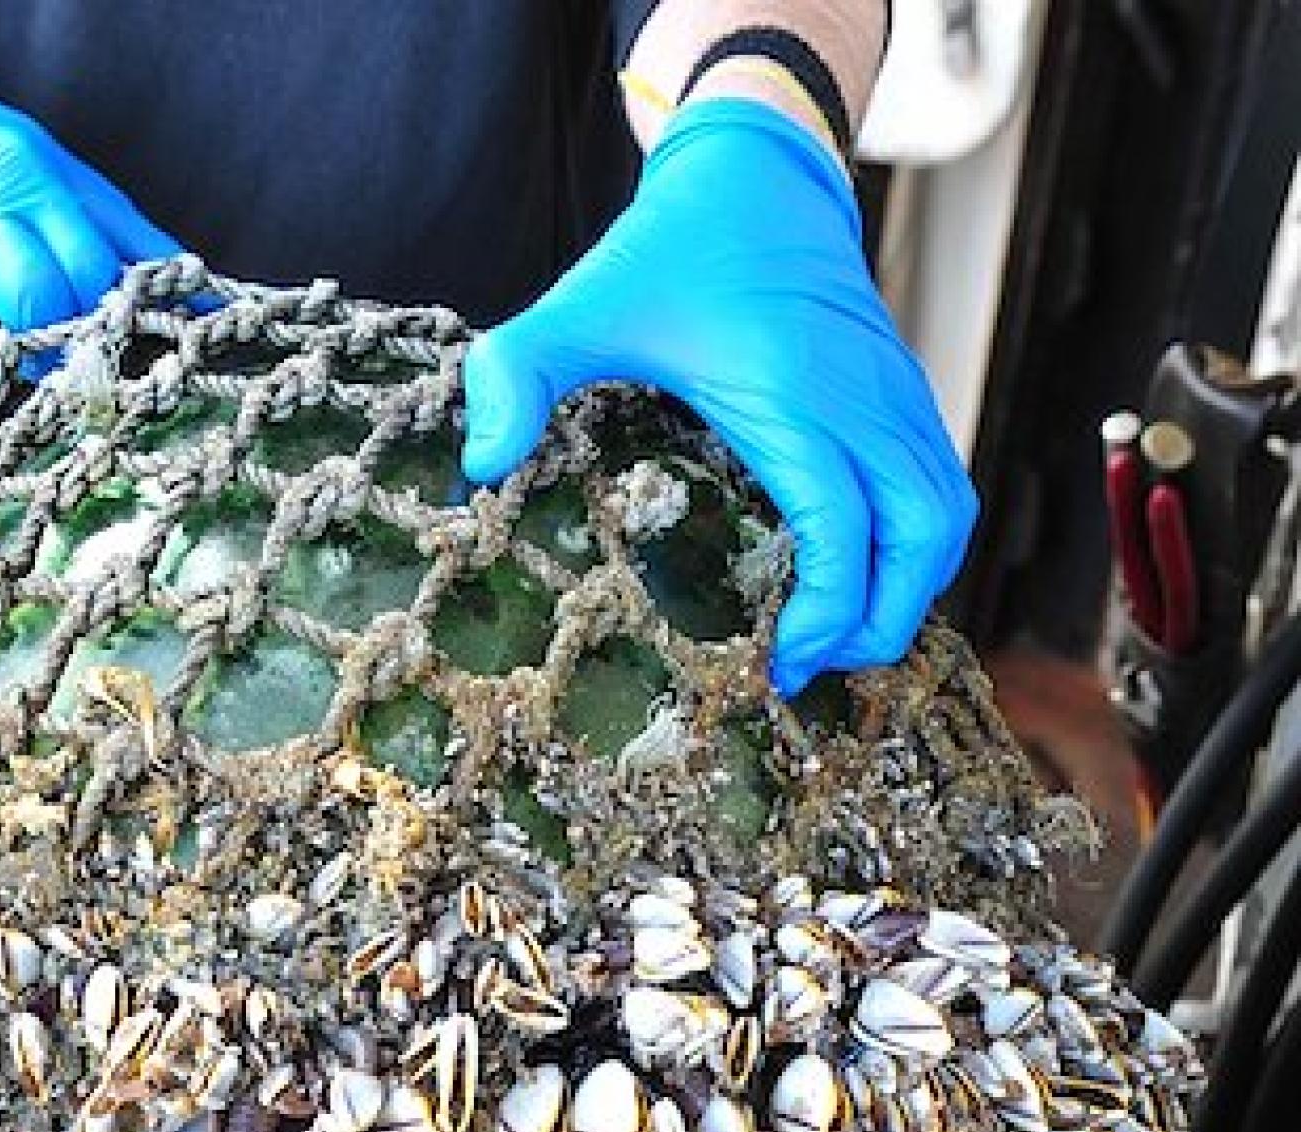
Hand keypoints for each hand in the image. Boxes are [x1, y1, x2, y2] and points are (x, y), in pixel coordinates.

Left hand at [460, 100, 976, 697]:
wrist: (760, 169)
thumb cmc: (674, 245)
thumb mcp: (582, 302)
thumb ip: (518, 373)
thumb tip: (480, 466)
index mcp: (796, 394)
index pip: (847, 529)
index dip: (829, 612)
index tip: (783, 665)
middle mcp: (864, 399)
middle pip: (922, 539)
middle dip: (882, 622)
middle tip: (813, 668)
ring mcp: (896, 395)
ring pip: (945, 517)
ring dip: (910, 590)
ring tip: (841, 636)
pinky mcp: (905, 395)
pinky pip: (941, 490)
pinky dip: (917, 549)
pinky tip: (859, 582)